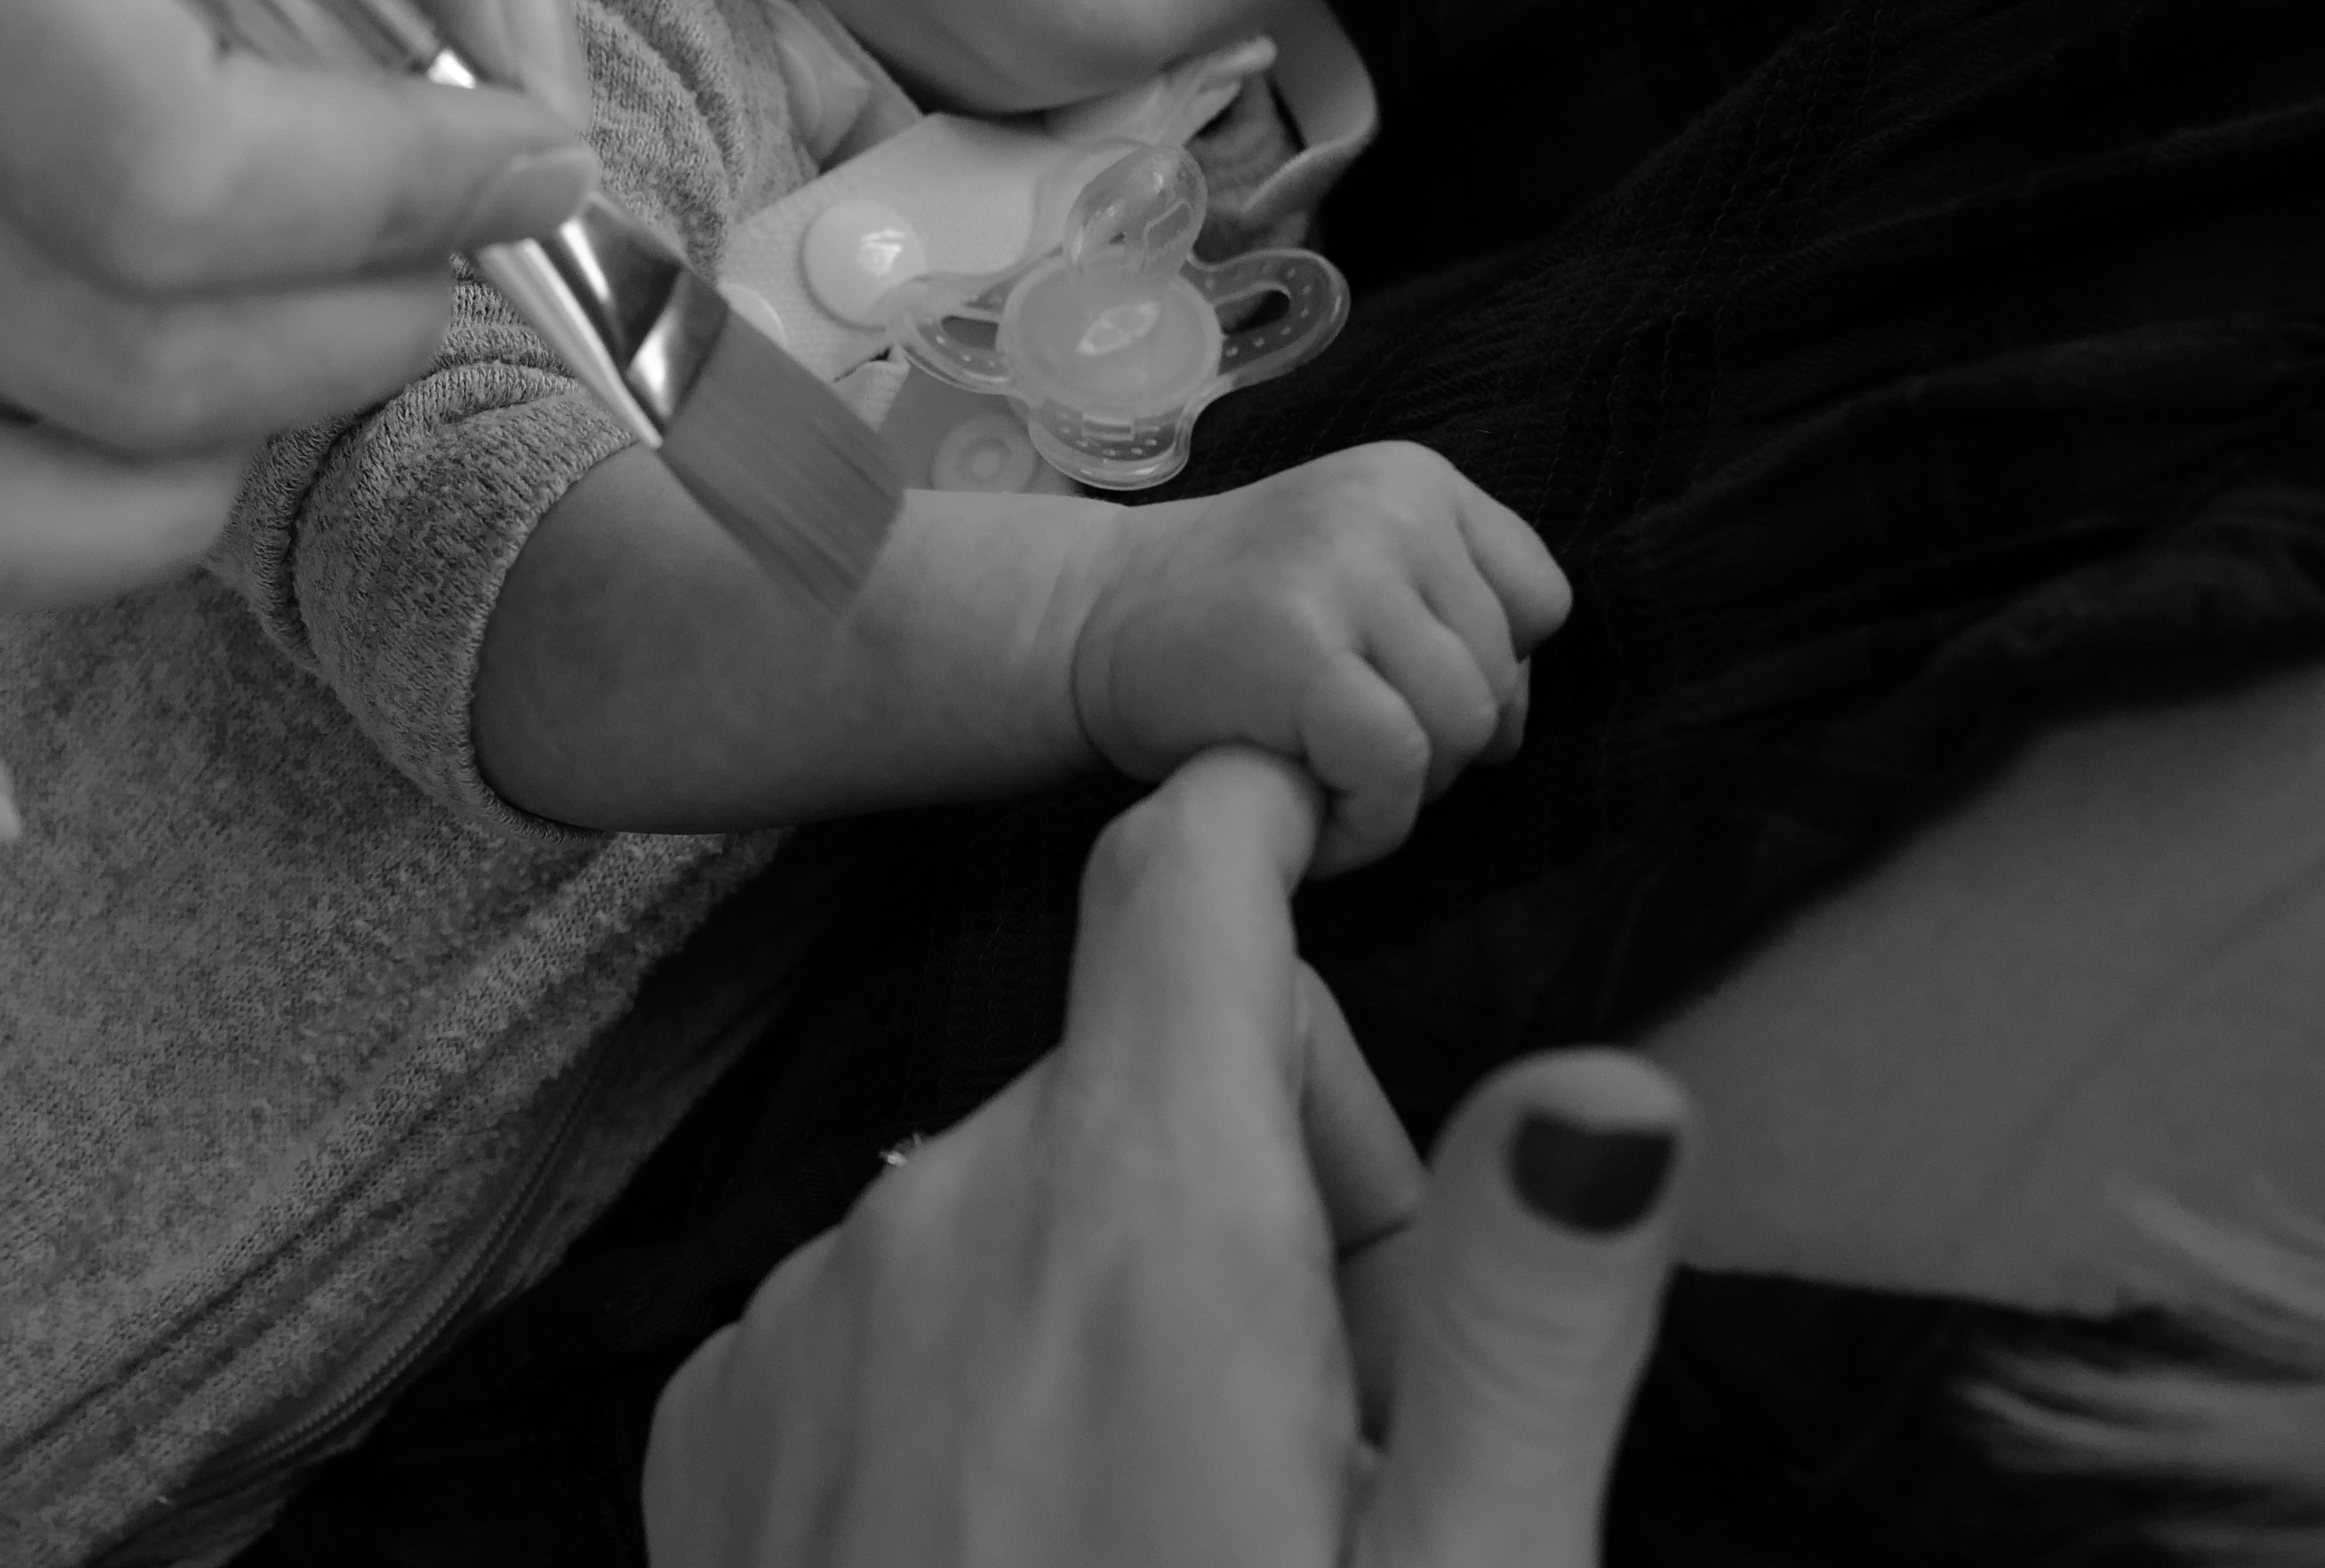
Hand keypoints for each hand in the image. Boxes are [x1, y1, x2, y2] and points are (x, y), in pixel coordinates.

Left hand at [643, 748, 1688, 1567]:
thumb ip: (1518, 1319)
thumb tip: (1609, 1090)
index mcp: (1143, 1218)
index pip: (1185, 887)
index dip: (1267, 833)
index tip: (1321, 828)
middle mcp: (941, 1213)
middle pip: (1143, 1070)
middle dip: (1261, 1193)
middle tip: (1323, 1443)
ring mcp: (806, 1315)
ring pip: (1016, 1195)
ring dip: (1112, 1301)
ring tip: (1169, 1532)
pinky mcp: (715, 1423)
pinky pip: (885, 1303)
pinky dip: (970, 1381)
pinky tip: (1027, 1561)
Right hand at [1072, 442, 1570, 870]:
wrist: (1081, 623)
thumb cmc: (1222, 625)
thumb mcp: (1349, 569)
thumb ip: (1439, 611)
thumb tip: (1513, 723)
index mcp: (1416, 479)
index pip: (1540, 602)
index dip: (1487, 676)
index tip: (1399, 698)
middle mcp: (1391, 506)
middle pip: (1501, 676)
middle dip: (1437, 747)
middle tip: (1339, 754)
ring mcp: (1345, 567)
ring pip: (1460, 727)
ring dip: (1401, 793)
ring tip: (1323, 784)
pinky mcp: (1301, 644)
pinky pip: (1396, 766)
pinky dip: (1366, 824)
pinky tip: (1314, 822)